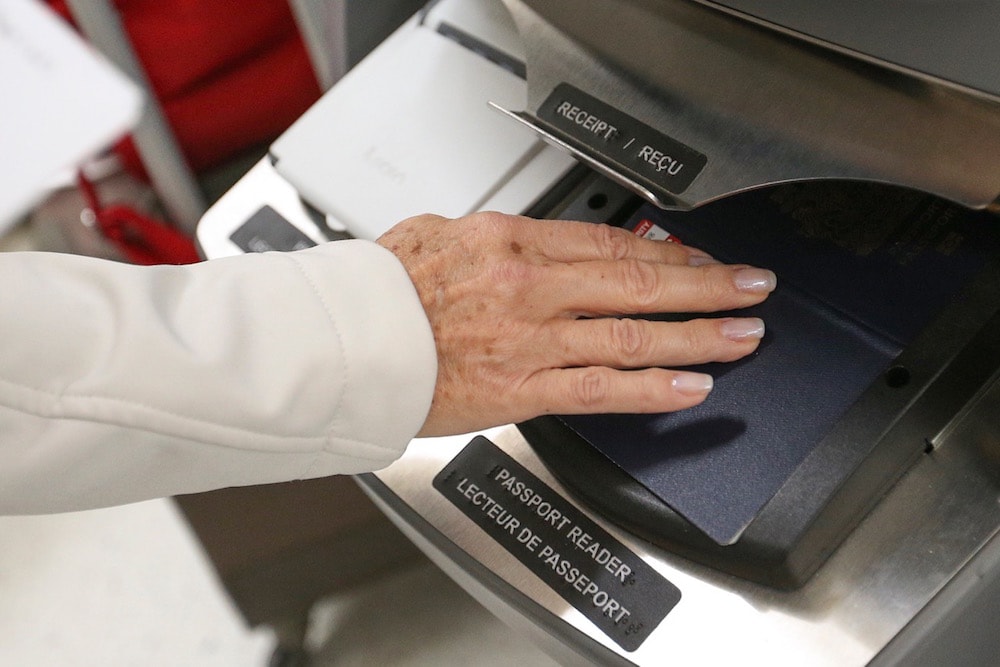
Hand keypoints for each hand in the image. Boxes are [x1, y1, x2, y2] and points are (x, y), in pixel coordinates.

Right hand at [377, 212, 775, 436]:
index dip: (669, 253)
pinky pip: (600, 389)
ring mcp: (531, 340)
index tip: (702, 259)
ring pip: (633, 334)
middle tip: (753, 287)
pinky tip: (690, 387)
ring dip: (698, 335)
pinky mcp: (521, 390)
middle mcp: (531, 286)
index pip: (612, 242)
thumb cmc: (383, 292)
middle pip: (640, 282)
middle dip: (708, 285)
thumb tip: (541, 245)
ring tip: (742, 337)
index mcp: (512, 242)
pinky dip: (651, 387)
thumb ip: (499, 242)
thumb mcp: (441, 236)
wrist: (342, 341)